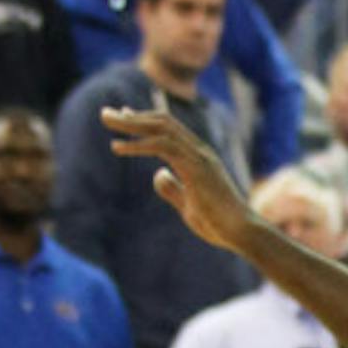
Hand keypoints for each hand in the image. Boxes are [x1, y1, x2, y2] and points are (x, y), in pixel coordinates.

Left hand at [101, 109, 256, 252]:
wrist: (241, 232)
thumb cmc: (218, 223)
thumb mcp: (188, 204)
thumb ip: (173, 188)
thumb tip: (158, 175)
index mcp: (199, 158)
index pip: (170, 130)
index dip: (145, 121)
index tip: (123, 116)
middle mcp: (200, 152)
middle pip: (163, 122)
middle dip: (133, 117)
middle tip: (106, 114)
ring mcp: (199, 158)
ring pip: (162, 128)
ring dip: (132, 123)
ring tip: (107, 121)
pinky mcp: (196, 168)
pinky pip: (163, 146)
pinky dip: (139, 143)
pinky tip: (118, 147)